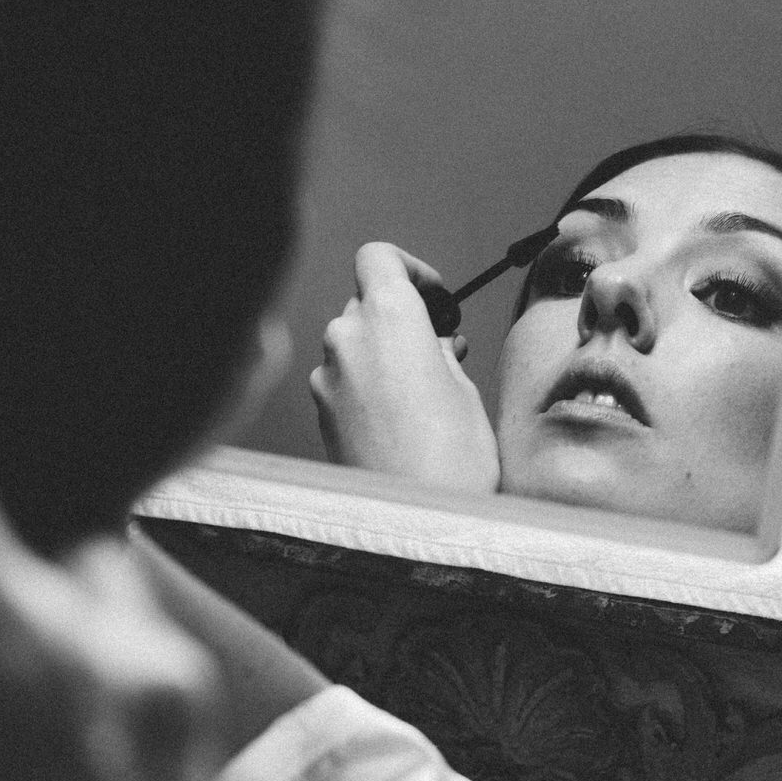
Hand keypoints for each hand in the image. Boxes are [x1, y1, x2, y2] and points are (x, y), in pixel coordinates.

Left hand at [310, 242, 500, 494]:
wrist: (418, 523)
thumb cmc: (451, 458)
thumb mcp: (463, 389)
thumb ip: (436, 351)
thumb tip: (430, 345)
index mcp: (387, 316)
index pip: (378, 257)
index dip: (410, 269)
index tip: (434, 296)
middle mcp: (346, 338)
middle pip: (365, 302)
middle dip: (400, 319)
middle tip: (437, 346)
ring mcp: (326, 376)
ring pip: (352, 343)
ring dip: (383, 353)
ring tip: (423, 386)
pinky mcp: (319, 411)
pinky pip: (343, 379)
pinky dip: (366, 383)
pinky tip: (399, 414)